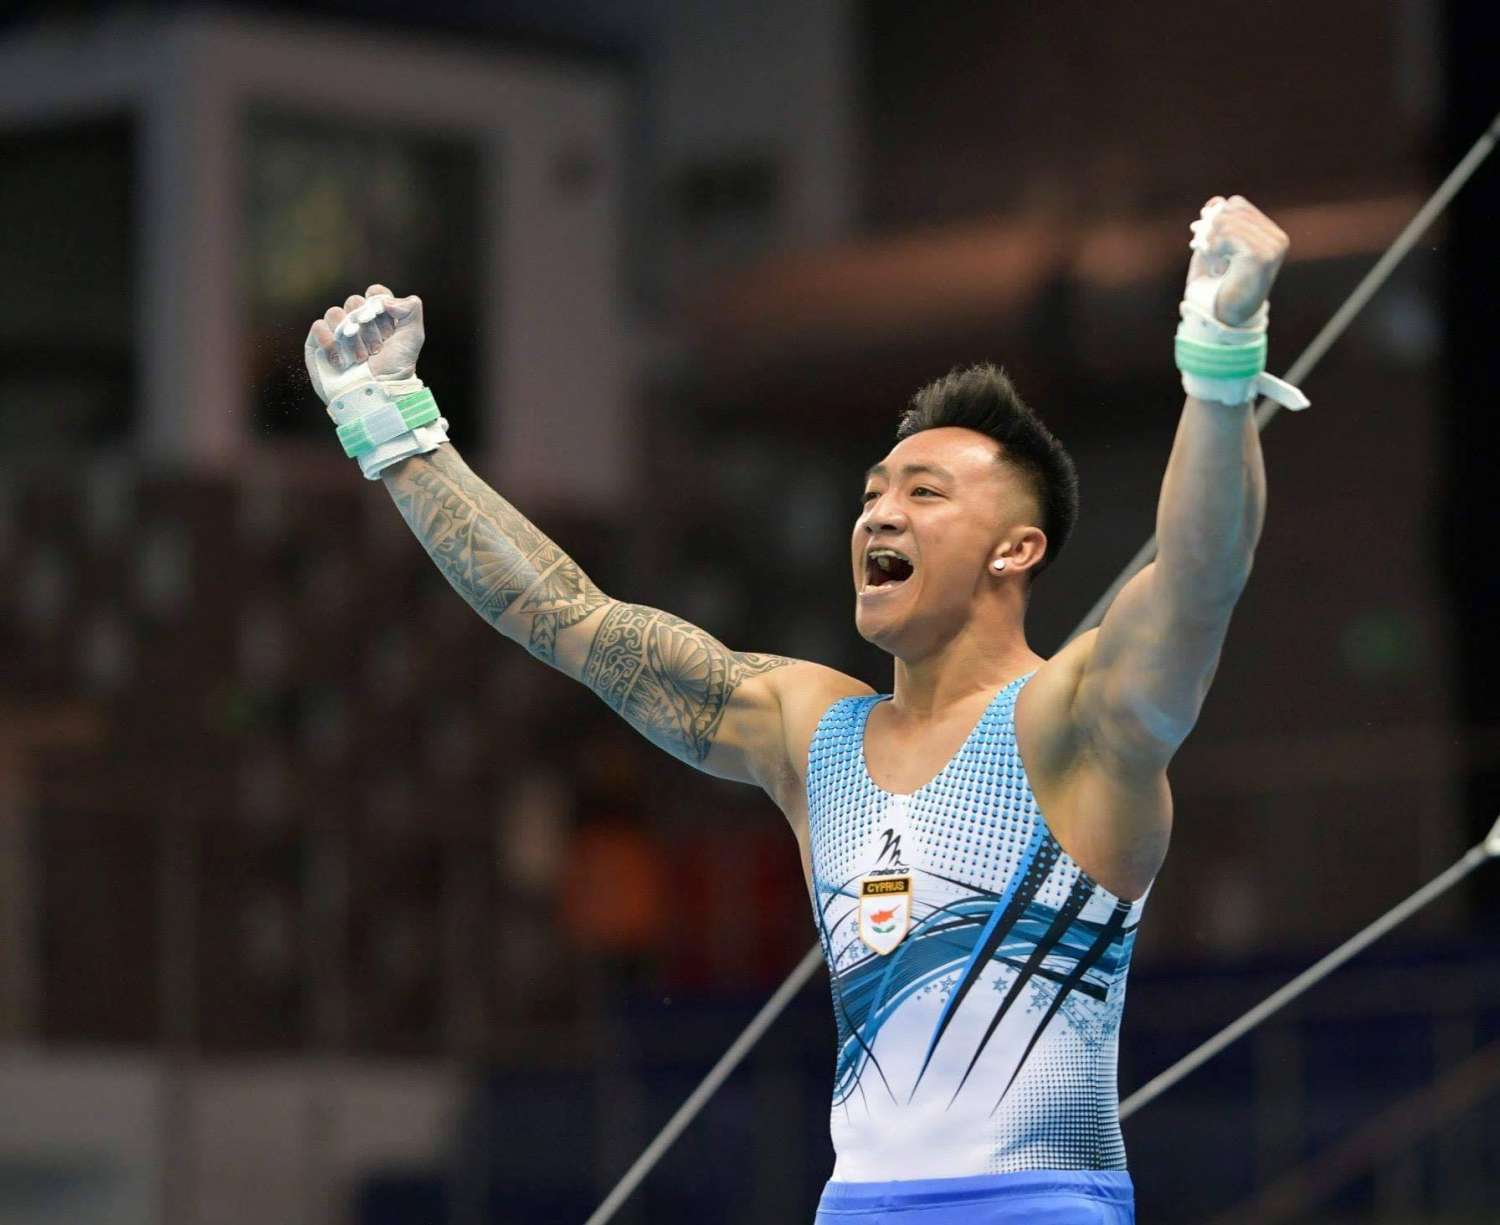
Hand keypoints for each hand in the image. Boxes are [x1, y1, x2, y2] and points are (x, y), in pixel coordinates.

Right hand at [303, 283, 425, 404]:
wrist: (376, 395)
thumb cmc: (395, 369)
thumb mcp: (412, 338)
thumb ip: (411, 310)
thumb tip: (387, 299)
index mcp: (379, 318)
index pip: (375, 294)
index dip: (380, 304)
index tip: (388, 326)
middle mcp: (357, 323)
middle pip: (355, 301)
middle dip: (368, 325)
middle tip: (377, 348)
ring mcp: (337, 333)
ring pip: (335, 312)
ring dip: (350, 336)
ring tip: (361, 358)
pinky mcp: (318, 344)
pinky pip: (318, 326)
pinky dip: (329, 341)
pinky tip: (341, 360)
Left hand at [1187, 196, 1288, 325]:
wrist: (1223, 316)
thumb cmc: (1217, 285)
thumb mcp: (1214, 248)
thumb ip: (1217, 225)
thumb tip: (1215, 201)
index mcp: (1269, 234)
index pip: (1237, 204)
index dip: (1214, 217)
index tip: (1203, 241)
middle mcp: (1277, 238)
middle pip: (1233, 209)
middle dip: (1211, 229)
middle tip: (1205, 252)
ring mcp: (1274, 245)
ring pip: (1229, 221)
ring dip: (1211, 242)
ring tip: (1213, 263)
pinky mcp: (1264, 255)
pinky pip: (1230, 235)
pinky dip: (1214, 249)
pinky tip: (1216, 266)